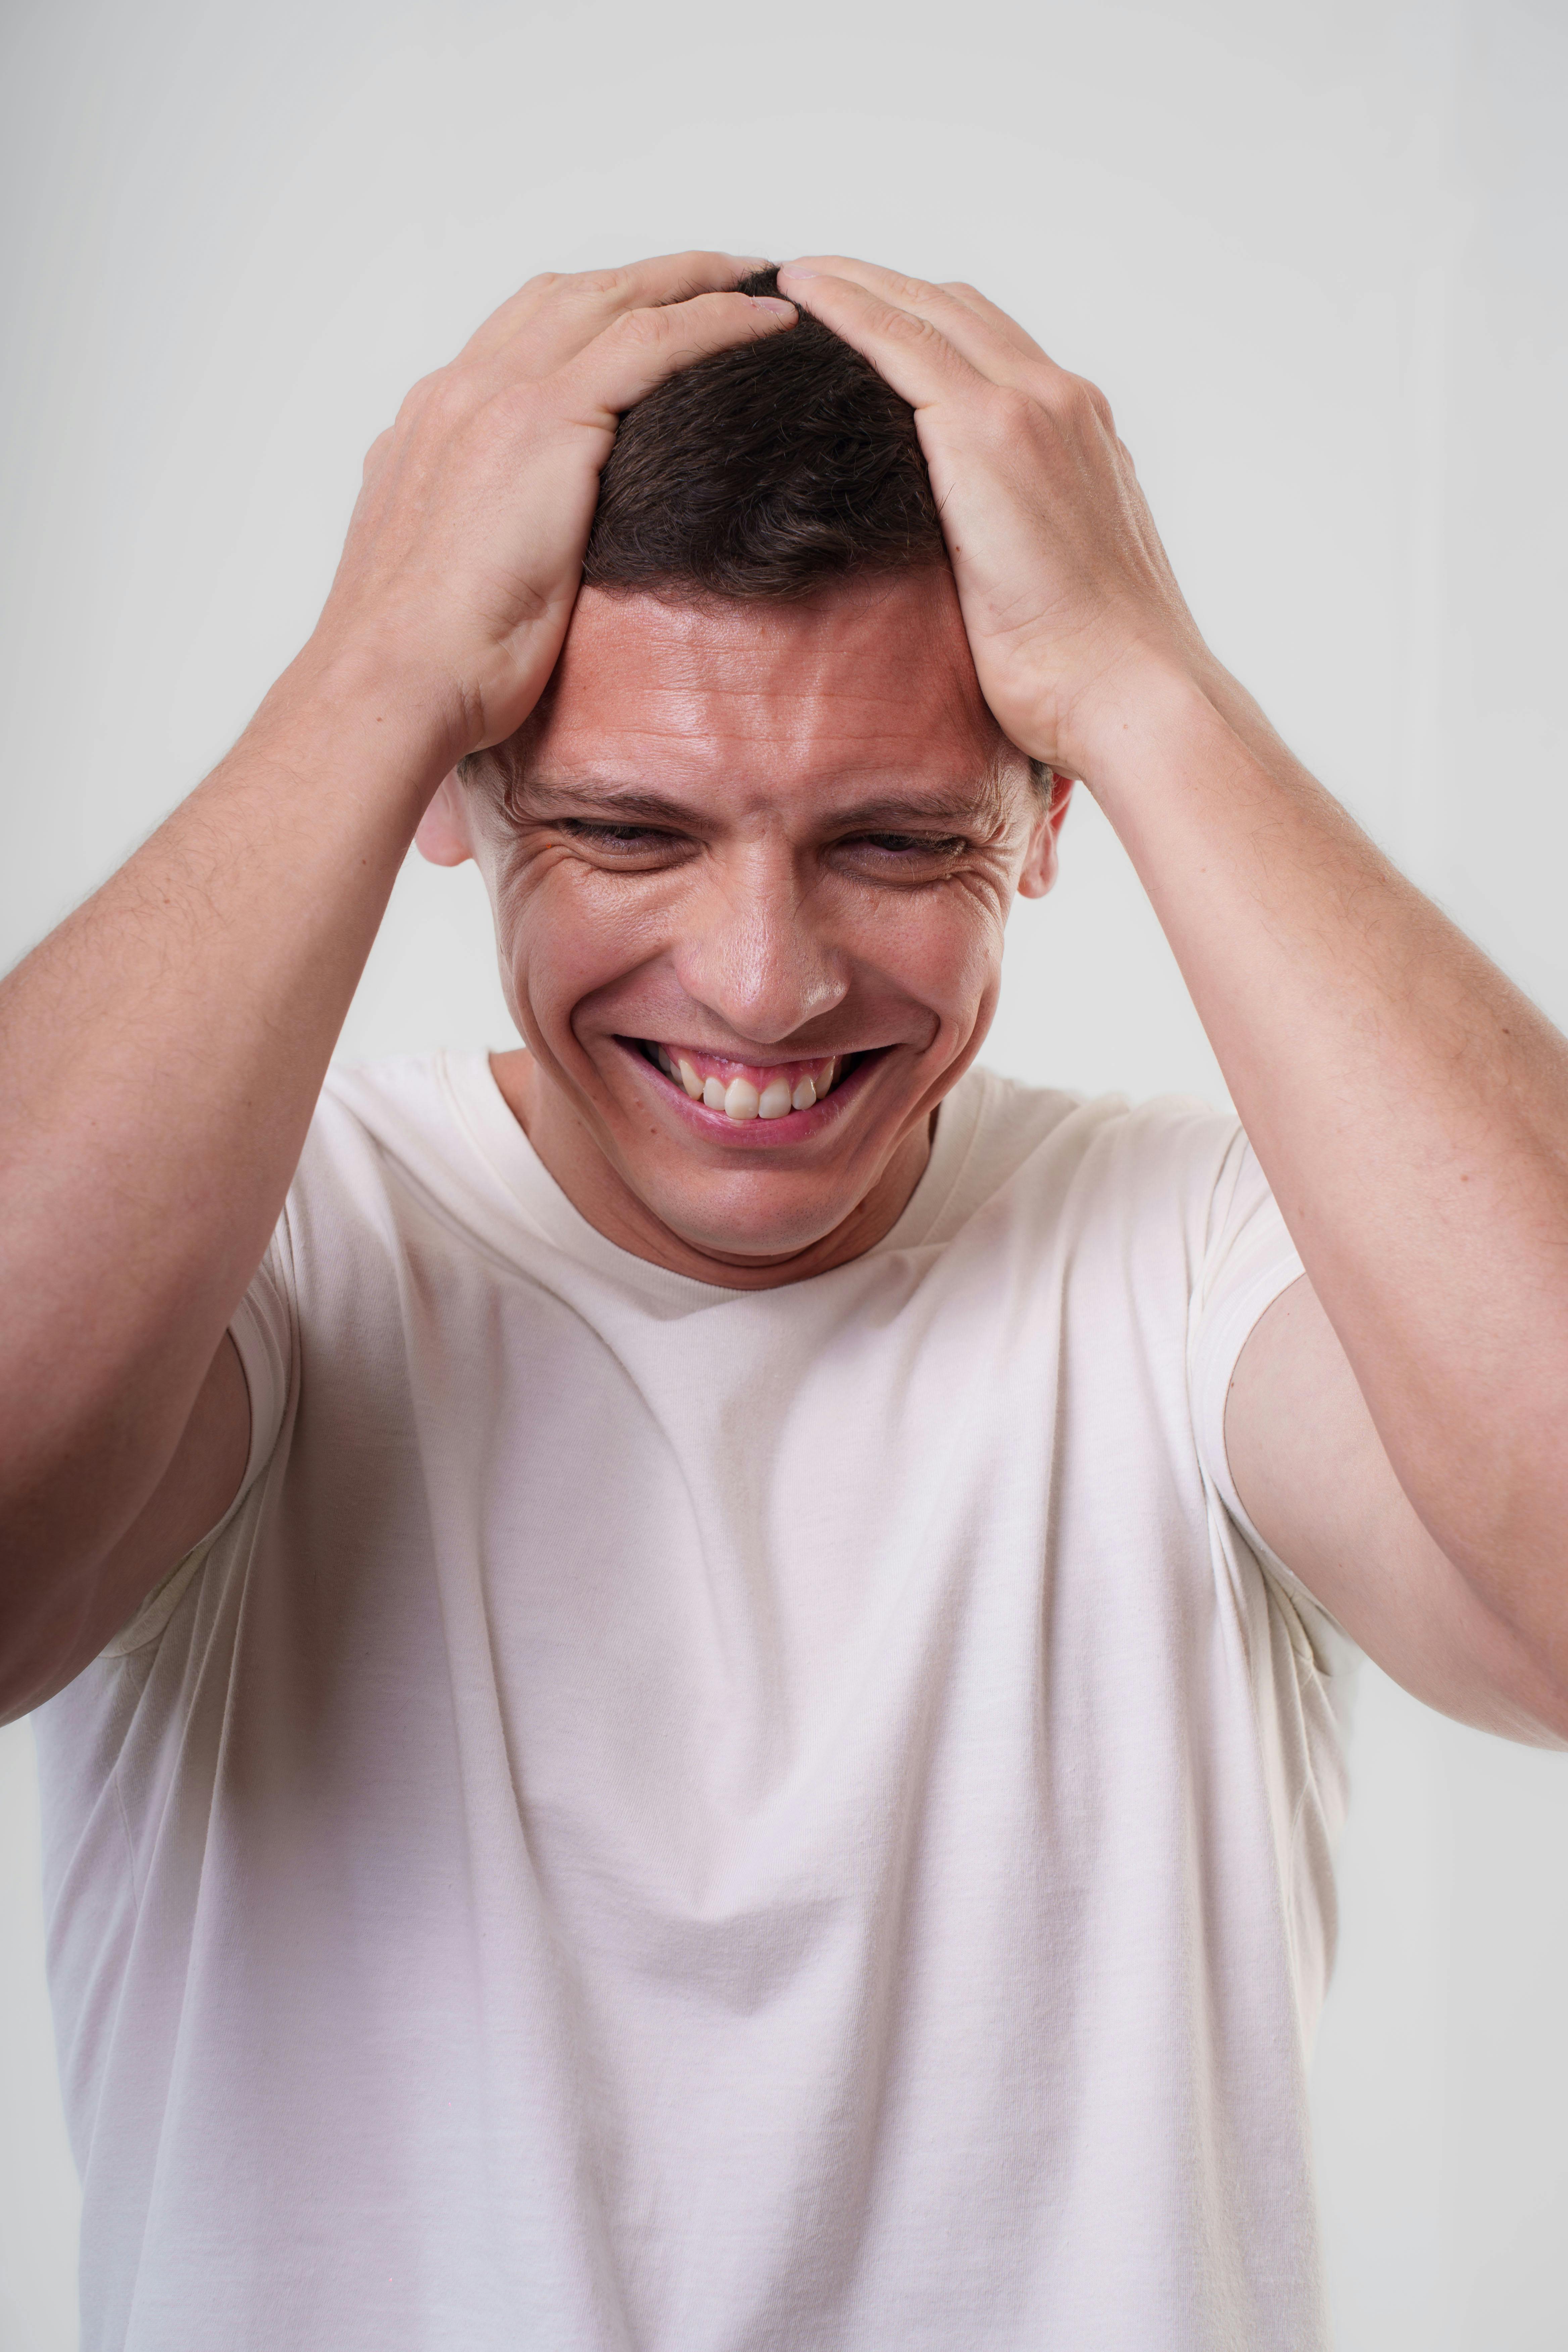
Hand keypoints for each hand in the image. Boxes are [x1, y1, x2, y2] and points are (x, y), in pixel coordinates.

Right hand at [309, 253, 796, 763]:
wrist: (393, 680)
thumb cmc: (427, 660)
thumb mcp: (446, 574)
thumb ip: (469, 532)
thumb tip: (501, 547)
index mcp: (433, 427)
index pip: (521, 337)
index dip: (592, 314)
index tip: (647, 316)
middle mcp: (460, 393)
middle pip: (569, 296)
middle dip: (650, 274)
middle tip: (722, 273)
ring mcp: (497, 398)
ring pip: (613, 297)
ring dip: (693, 279)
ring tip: (759, 281)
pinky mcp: (543, 422)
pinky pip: (652, 341)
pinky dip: (716, 319)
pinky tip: (770, 324)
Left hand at [774, 257, 1210, 777]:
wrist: (1129, 692)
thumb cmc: (1088, 671)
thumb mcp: (1053, 580)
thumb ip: (1018, 539)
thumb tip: (969, 560)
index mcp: (1080, 435)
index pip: (992, 346)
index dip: (925, 320)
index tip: (866, 315)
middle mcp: (1061, 403)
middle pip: (956, 310)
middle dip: (882, 286)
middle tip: (810, 279)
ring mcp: (1030, 409)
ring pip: (925, 310)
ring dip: (853, 282)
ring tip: (788, 276)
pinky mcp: (988, 435)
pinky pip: (898, 343)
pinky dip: (847, 308)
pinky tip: (798, 294)